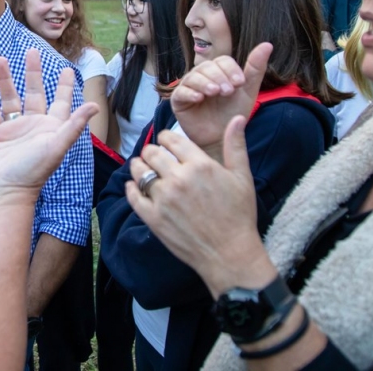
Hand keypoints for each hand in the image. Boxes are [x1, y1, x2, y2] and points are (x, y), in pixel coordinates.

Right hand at [0, 48, 98, 199]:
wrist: (5, 191)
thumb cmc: (34, 172)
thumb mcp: (57, 146)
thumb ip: (74, 125)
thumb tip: (94, 105)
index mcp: (51, 127)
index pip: (60, 101)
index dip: (64, 86)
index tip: (68, 69)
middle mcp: (33, 124)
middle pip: (33, 92)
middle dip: (33, 72)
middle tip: (32, 51)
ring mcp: (12, 128)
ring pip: (10, 97)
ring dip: (6, 79)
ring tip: (1, 59)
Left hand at [125, 117, 275, 297]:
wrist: (230, 254)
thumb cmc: (239, 215)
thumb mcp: (242, 177)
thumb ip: (235, 145)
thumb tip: (237, 118)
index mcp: (200, 165)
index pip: (170, 138)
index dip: (165, 138)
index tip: (166, 143)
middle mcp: (179, 179)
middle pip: (151, 152)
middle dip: (152, 152)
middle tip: (154, 157)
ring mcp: (163, 199)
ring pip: (139, 172)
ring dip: (139, 167)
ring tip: (143, 169)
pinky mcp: (153, 218)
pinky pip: (133, 197)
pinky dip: (130, 189)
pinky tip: (134, 187)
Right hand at [170, 42, 271, 158]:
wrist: (223, 137)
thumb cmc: (233, 113)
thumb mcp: (247, 91)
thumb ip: (255, 68)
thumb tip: (267, 44)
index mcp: (218, 71)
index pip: (222, 60)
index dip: (230, 69)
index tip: (240, 83)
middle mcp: (202, 76)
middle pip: (206, 67)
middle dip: (219, 77)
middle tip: (228, 91)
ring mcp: (189, 87)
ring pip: (193, 77)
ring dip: (205, 83)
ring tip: (215, 92)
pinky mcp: (179, 101)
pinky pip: (181, 92)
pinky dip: (190, 92)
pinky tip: (199, 98)